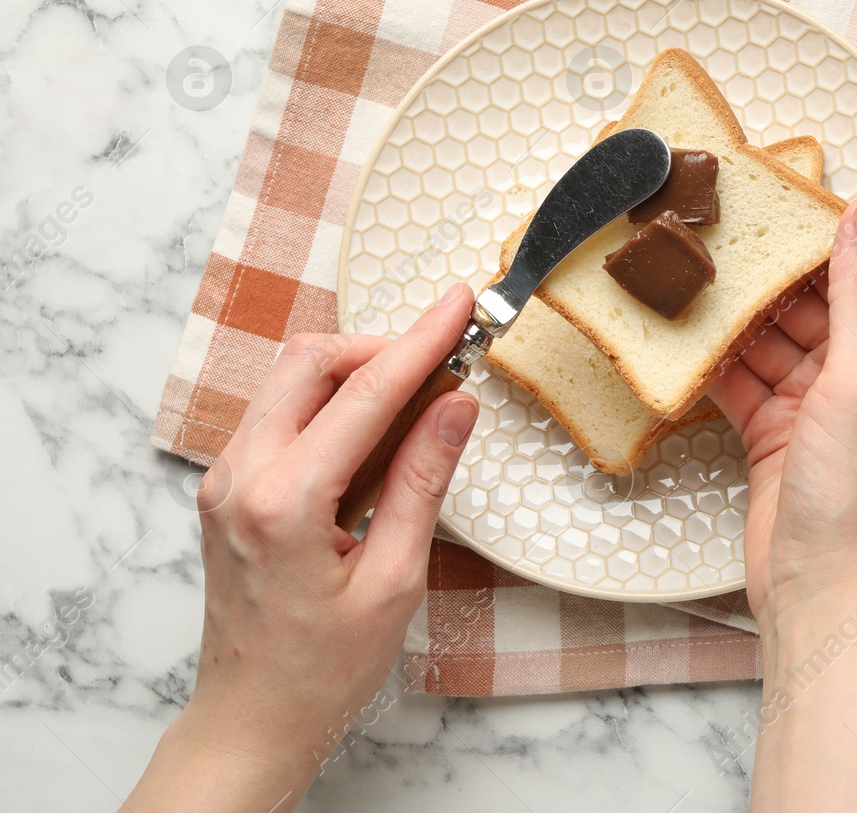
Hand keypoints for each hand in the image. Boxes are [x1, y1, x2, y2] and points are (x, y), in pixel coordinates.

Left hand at [128, 283, 478, 811]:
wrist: (251, 720)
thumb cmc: (322, 671)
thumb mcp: (393, 581)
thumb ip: (421, 482)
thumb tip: (454, 406)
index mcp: (284, 501)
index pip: (365, 393)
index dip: (422, 342)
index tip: (460, 307)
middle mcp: (241, 477)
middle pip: (310, 362)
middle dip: (381, 344)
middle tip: (446, 350)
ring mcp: (226, 480)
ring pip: (290, 382)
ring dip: (356, 370)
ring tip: (421, 387)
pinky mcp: (229, 489)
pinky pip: (280, 415)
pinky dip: (332, 402)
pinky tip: (378, 427)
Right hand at [708, 196, 856, 812]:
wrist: (821, 590)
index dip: (815, 240)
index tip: (768, 202)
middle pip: (808, 303)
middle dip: (764, 278)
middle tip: (709, 237)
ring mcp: (816, 404)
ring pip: (769, 339)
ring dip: (734, 319)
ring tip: (686, 278)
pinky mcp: (775, 432)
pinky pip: (742, 381)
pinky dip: (716, 365)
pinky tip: (682, 339)